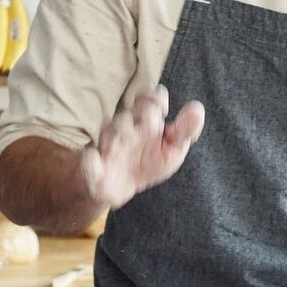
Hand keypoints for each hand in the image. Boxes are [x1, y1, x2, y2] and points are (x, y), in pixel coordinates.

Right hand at [79, 85, 204, 208]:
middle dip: (141, 118)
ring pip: (109, 131)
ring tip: (125, 142)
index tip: (163, 111)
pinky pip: (89, 160)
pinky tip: (95, 159)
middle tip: (151, 128)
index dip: (155, 100)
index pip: (149, 99)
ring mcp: (108, 145)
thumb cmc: (150, 161)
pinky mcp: (94, 166)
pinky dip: (91, 161)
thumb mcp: (173, 148)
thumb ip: (184, 130)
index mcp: (145, 120)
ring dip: (118, 134)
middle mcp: (125, 128)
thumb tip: (198, 108)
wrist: (123, 187)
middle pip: (130, 114)